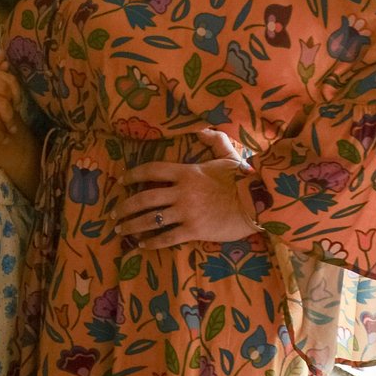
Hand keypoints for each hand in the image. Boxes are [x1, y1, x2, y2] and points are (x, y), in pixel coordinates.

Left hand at [120, 133, 256, 248]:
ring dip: (132, 226)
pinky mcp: (194, 230)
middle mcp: (181, 192)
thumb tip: (202, 129)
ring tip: (120, 230)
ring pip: (150, 220)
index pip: (151, 170)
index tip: (121, 181)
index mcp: (187, 172)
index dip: (133, 175)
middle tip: (114, 214)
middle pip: (143, 198)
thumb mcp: (228, 155)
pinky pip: (166, 238)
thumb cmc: (243, 178)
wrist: (261, 200)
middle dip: (125, 207)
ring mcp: (187, 212)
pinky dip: (151, 242)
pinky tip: (141, 245)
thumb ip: (214, 141)